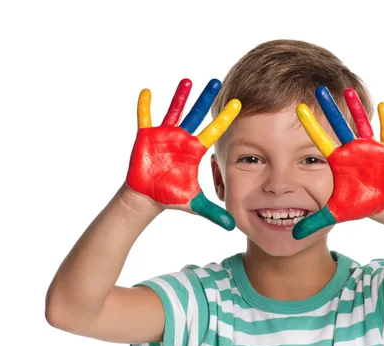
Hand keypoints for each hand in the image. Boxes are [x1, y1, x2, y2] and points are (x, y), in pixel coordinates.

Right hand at [126, 78, 240, 229]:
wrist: (147, 197)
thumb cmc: (171, 196)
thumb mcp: (194, 204)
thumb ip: (213, 213)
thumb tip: (232, 227)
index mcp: (194, 150)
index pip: (213, 131)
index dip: (224, 118)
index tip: (238, 103)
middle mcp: (182, 139)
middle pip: (197, 115)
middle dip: (206, 99)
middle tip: (217, 81)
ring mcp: (164, 136)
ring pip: (174, 111)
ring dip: (180, 96)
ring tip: (188, 80)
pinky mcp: (146, 137)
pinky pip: (145, 118)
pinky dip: (145, 106)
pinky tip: (147, 91)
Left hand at [292, 86, 383, 239]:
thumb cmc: (360, 204)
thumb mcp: (334, 214)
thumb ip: (313, 222)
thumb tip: (292, 236)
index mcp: (338, 161)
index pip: (320, 140)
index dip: (311, 126)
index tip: (298, 109)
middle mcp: (351, 150)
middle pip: (338, 125)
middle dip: (329, 108)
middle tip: (318, 89)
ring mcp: (369, 148)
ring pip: (360, 124)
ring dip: (355, 108)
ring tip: (347, 90)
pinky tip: (383, 106)